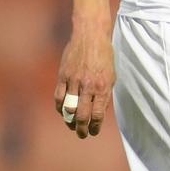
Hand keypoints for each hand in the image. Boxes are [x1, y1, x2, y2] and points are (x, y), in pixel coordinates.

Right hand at [54, 23, 113, 138]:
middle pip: (82, 115)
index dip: (95, 127)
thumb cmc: (104, 56)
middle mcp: (88, 86)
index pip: (98, 115)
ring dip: (69, 121)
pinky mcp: (63, 75)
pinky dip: (60, 108)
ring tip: (71, 125)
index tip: (93, 132)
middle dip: (82, 129)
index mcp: (103, 87)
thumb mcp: (111, 76)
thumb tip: (98, 113)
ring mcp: (74, 81)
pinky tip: (63, 112)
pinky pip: (59, 97)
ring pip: (69, 109)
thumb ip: (104, 94)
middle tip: (82, 134)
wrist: (91, 36)